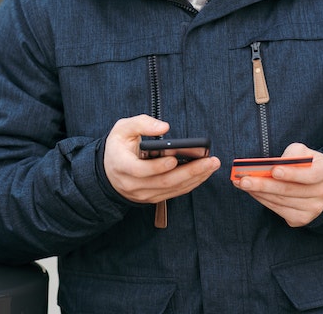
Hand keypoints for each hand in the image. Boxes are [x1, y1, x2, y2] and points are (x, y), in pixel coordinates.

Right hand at [103, 115, 220, 203]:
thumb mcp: (122, 128)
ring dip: (195, 178)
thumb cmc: (118, 146)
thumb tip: (165, 127)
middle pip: (164, 182)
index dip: (158, 166)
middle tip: (210, 161)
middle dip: (190, 171)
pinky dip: (191, 183)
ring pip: (172, 189)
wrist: (110, 170)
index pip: (140, 170)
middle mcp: (132, 184)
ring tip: (212, 165)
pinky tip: (204, 173)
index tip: (175, 158)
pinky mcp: (153, 198)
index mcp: (122, 166)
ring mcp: (143, 194)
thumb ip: (141, 123)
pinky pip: (175, 193)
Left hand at [232, 143, 322, 226]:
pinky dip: (263, 200)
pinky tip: (252, 192)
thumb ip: (291, 154)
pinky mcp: (302, 219)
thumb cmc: (307, 163)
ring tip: (242, 184)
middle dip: (264, 185)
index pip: (310, 175)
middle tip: (244, 180)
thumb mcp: (304, 152)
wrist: (319, 184)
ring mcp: (314, 209)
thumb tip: (272, 165)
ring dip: (258, 193)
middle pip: (290, 190)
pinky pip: (278, 210)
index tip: (273, 170)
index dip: (291, 174)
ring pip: (281, 201)